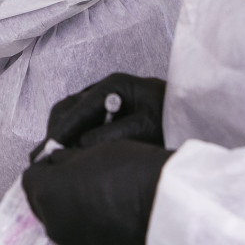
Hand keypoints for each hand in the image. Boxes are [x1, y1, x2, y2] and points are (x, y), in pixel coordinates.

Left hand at [22, 139, 170, 244]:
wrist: (166, 207)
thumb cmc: (131, 172)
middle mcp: (54, 226)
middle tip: (86, 183)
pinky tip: (118, 221)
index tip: (59, 167)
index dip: (46, 171)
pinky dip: (98, 235)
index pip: (31, 181)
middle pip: (46, 207)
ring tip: (108, 203)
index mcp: (47, 194)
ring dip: (78, 217)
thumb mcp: (94, 149)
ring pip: (68, 228)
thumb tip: (58, 162)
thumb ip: (68, 160)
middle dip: (60, 195)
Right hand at [31, 73, 166, 159]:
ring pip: (72, 114)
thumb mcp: (146, 128)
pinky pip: (83, 123)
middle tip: (47, 157)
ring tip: (58, 159)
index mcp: (114, 85)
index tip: (49, 151)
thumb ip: (112, 135)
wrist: (197, 119)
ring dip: (63, 135)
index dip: (61, 130)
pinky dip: (74, 137)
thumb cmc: (175, 120)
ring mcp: (107, 101)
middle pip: (68, 107)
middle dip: (57, 131)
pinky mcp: (110, 114)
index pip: (77, 107)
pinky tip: (75, 156)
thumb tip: (79, 146)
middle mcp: (106, 89)